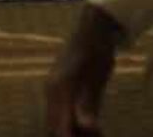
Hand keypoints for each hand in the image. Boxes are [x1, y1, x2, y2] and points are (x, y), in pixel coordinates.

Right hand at [45, 5, 123, 136]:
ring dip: (75, 132)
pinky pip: (67, 113)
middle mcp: (53, 93)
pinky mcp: (65, 90)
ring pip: (60, 122)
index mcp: (58, 90)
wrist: (94, 26)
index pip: (58, 127)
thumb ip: (89, 103)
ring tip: (99, 134)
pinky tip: (97, 130)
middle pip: (56, 127)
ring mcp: (57, 91)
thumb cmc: (97, 49)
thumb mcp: (96, 76)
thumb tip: (85, 128)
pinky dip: (79, 125)